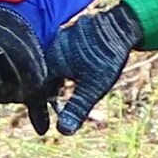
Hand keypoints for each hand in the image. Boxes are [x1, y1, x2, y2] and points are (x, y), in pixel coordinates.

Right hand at [46, 4, 142, 134]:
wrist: (122, 26)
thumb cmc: (107, 56)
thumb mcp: (94, 86)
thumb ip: (77, 108)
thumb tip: (63, 131)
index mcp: (49, 61)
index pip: (35, 92)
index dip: (37, 113)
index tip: (43, 130)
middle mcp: (49, 50)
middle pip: (37, 80)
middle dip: (39, 100)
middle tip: (43, 119)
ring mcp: (57, 42)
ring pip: (46, 69)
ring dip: (47, 86)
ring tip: (52, 103)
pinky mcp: (66, 38)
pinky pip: (54, 59)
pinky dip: (56, 73)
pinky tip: (63, 81)